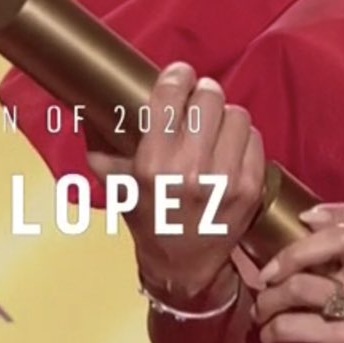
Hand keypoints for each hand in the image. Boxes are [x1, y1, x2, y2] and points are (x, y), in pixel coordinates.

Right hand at [85, 61, 264, 307]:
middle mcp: (190, 171)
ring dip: (225, 117)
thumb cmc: (149, 219)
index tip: (180, 75)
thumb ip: (103, 144)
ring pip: (237, 115)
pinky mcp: (251, 188)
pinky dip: (243, 140)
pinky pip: (255, 140)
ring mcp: (226, 180)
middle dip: (203, 96)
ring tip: (214, 130)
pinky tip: (229, 151)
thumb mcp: (117, 183)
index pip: (171, 96)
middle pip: (210, 98)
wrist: (183, 267)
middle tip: (198, 103)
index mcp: (153, 166)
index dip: (178, 76)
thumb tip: (88, 104)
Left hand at [253, 198, 343, 342]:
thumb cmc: (337, 322)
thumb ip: (309, 257)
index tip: (305, 219)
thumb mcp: (332, 284)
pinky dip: (269, 333)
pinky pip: (289, 326)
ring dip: (267, 303)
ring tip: (263, 315)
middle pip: (339, 239)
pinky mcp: (341, 340)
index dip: (338, 209)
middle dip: (291, 253)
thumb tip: (249, 229)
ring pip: (300, 286)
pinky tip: (272, 340)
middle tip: (267, 276)